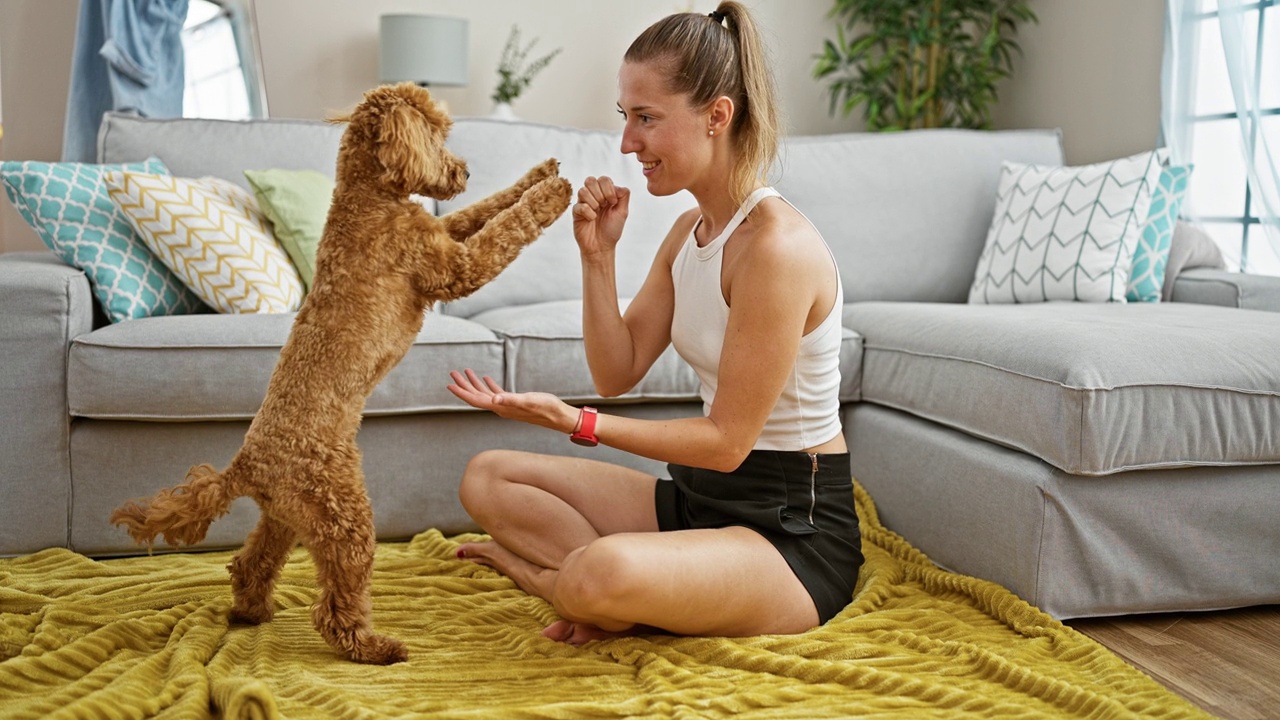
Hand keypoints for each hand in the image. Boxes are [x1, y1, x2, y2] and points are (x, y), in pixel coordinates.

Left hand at [447, 369, 575, 432]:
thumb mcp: (528, 400)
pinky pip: (496, 393)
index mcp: (501, 407)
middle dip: (463, 385)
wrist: (558, 416)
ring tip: (466, 371)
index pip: (476, 400)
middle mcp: (501, 408)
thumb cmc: (545, 408)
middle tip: (453, 373)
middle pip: (476, 397)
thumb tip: (493, 399)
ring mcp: (507, 406)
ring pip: (485, 394)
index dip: (462, 392)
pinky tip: (486, 378)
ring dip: (474, 383)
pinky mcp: (514, 402)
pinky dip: (489, 385)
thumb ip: (510, 399)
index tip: (449, 384)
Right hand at [572, 176, 629, 259]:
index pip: (603, 179)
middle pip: (591, 180)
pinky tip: (592, 219)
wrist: (602, 246)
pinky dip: (588, 212)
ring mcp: (583, 203)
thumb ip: (624, 196)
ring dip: (594, 202)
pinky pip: (579, 206)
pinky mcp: (576, 212)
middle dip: (600, 193)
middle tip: (604, 206)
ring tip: (597, 212)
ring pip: (583, 190)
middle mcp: (593, 196)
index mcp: (604, 193)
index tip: (613, 202)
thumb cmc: (611, 229)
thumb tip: (618, 186)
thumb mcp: (623, 212)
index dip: (609, 189)